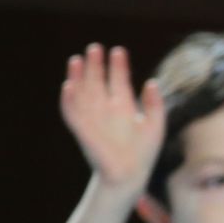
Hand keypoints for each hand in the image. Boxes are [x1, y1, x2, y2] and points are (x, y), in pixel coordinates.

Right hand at [61, 44, 164, 190]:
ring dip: (78, 77)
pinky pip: (72, 113)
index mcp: (124, 105)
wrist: (131, 175)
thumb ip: (155, 104)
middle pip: (97, 81)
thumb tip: (152, 82)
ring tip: (77, 59)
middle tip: (94, 47)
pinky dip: (69, 101)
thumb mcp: (155, 124)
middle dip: (95, 65)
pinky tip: (68, 86)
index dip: (118, 66)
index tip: (118, 51)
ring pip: (82, 93)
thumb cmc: (144, 152)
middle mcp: (106, 108)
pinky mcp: (83, 130)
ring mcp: (93, 118)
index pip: (118, 80)